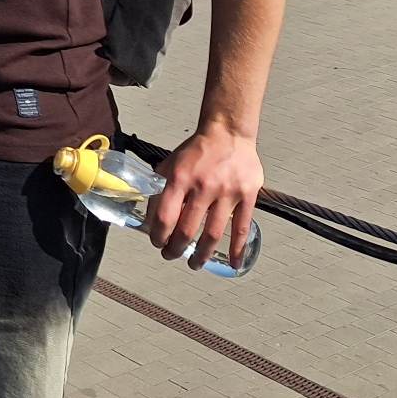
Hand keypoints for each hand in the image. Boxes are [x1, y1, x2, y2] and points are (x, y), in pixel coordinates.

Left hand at [145, 125, 263, 270]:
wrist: (228, 133)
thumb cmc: (196, 150)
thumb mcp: (170, 163)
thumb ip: (161, 188)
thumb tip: (150, 216)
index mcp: (180, 178)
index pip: (165, 216)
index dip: (158, 235)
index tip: (156, 243)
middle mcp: (202, 187)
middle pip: (187, 230)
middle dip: (176, 249)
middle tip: (171, 256)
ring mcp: (227, 192)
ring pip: (213, 234)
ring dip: (202, 254)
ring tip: (194, 264)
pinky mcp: (247, 196)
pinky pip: (241, 228)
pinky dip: (237, 249)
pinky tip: (232, 264)